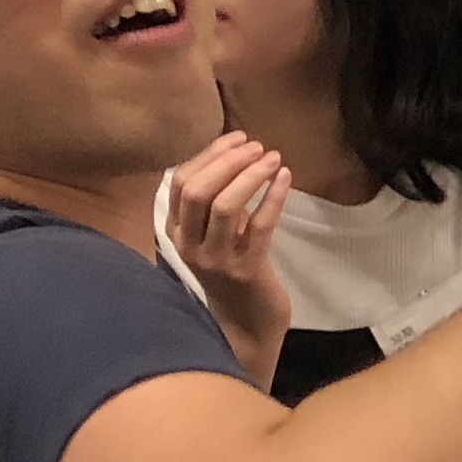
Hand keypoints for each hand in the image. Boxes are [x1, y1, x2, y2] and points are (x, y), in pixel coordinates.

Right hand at [163, 130, 293, 387]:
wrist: (247, 323)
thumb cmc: (232, 269)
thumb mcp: (214, 233)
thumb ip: (215, 199)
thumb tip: (234, 150)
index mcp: (176, 231)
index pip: (181, 182)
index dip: (209, 154)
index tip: (238, 138)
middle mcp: (189, 245)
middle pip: (197, 190)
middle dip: (228, 161)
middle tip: (257, 146)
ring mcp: (216, 260)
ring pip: (225, 205)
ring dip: (251, 175)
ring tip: (273, 158)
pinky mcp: (246, 270)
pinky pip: (259, 225)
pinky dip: (273, 196)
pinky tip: (285, 178)